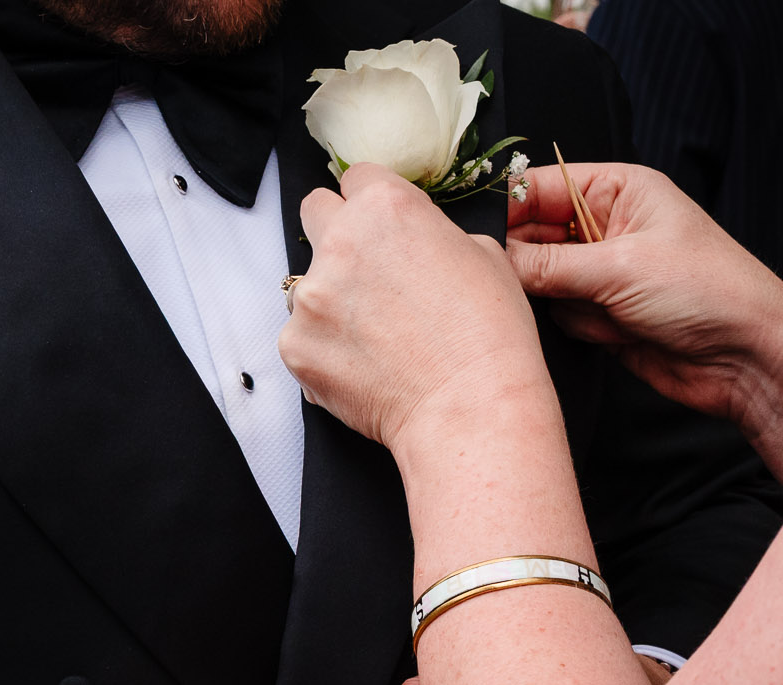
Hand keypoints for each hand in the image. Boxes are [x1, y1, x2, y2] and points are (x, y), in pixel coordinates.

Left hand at [281, 164, 554, 452]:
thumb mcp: (481, 254)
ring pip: (307, 284)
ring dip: (331, 300)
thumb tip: (413, 242)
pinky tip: (363, 366)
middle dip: (336, 233)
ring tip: (375, 336)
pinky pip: (301, 337)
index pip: (356, 179)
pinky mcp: (295, 346)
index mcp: (386, 206)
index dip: (371, 203)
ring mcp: (310, 297)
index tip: (380, 226)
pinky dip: (324, 349)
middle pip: (315, 213)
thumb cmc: (487, 336)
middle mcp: (339, 241)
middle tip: (366, 272)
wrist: (469, 407)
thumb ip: (431, 234)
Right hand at [503, 162, 782, 491]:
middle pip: (534, 235)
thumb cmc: (709, 291)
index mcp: (621, 190)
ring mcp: (605, 273)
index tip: (483, 235)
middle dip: (533, 261)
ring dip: (564, 301)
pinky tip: (615, 332)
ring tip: (606, 310)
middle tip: (537, 281)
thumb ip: (548, 263)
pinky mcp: (604, 316)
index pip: (542, 186)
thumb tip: (494, 258)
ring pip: (543, 282)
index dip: (510, 208)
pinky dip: (578, 327)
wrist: (747, 358)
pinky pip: (562, 318)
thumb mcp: (620, 266)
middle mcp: (608, 227)